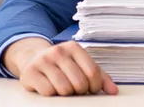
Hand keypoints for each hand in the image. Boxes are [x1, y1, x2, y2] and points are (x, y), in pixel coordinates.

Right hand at [3, 37, 117, 96]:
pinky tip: (52, 88)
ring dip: (67, 94)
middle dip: (80, 91)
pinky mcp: (29, 73)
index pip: (92, 72)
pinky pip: (48, 93)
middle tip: (76, 90)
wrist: (33, 58)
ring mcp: (43, 61)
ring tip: (65, 89)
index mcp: (74, 47)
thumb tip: (114, 91)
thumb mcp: (82, 65)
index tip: (92, 89)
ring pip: (64, 89)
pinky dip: (52, 95)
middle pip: (79, 82)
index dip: (95, 86)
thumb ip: (100, 77)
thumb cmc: (64, 65)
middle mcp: (58, 51)